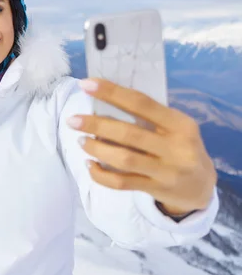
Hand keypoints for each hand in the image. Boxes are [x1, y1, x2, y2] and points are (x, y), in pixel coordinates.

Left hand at [67, 78, 216, 214]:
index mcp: (180, 123)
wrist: (201, 187)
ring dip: (97, 150)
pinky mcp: (157, 190)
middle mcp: (176, 146)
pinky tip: (90, 165)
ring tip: (82, 142)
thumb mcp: (175, 128)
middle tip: (73, 121)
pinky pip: (122, 183)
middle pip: (129, 133)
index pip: (141, 103)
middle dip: (96, 125)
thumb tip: (103, 102)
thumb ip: (148, 117)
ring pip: (124, 159)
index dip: (112, 92)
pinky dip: (101, 175)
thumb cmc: (180, 148)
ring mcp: (167, 171)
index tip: (86, 85)